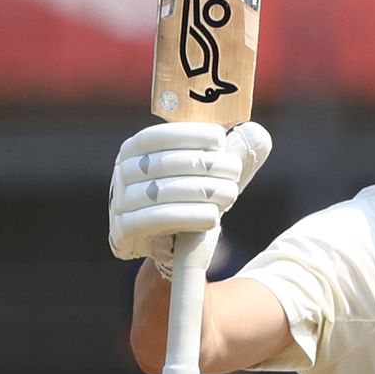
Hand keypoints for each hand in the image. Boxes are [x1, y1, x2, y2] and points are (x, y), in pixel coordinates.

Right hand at [108, 121, 271, 272]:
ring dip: (201, 191)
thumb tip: (256, 132)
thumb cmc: (194, 196)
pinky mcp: (123, 230)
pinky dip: (189, 216)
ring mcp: (119, 201)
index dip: (188, 134)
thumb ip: (234, 150)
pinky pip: (157, 219)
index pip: (158, 136)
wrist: (170, 241)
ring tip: (230, 194)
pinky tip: (214, 217)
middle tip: (233, 171)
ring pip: (162, 192)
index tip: (219, 138)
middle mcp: (122, 172)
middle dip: (204, 165)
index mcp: (135, 149)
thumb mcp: (213, 170)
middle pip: (164, 164)